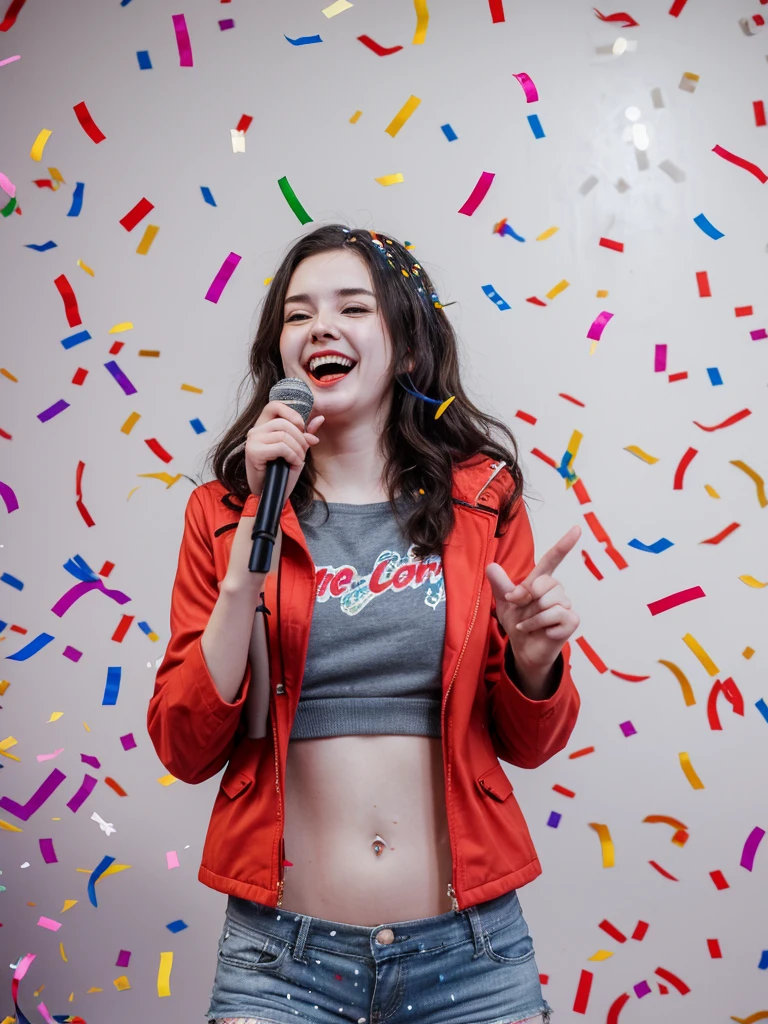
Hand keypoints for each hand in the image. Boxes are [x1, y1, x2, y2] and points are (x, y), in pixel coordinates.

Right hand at [244, 401, 323, 501]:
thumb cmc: (282, 472)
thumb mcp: (297, 449)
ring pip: (284, 435)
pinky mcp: (253, 451)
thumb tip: (320, 418)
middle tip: (303, 453)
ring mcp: (252, 440)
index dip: (293, 415)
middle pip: (285, 422)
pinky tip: (292, 464)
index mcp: (263, 426)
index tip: (302, 430)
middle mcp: (255, 430)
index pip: (275, 405)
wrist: (272, 494)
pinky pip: (281, 447)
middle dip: (300, 438)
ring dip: (298, 449)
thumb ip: (306, 434)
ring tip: (298, 460)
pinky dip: (292, 456)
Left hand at [485, 526, 580, 672]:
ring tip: (528, 624)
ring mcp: (566, 605)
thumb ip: (500, 584)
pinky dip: (538, 624)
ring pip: (547, 601)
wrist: (523, 649)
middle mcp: (557, 590)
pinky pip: (554, 615)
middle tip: (519, 610)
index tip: (576, 528)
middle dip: (525, 598)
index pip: (553, 559)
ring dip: (530, 616)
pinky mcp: (571, 621)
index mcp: (542, 581)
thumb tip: (490, 566)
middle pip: (543, 583)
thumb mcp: (504, 602)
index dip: (564, 544)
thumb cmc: (518, 622)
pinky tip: (539, 631)